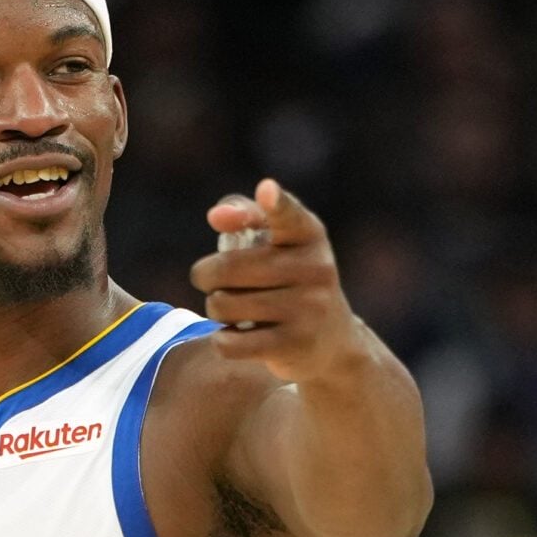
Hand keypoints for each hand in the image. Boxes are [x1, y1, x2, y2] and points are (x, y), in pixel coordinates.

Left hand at [191, 179, 371, 385]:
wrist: (331, 339)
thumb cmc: (288, 277)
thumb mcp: (276, 240)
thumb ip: (243, 213)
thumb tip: (217, 217)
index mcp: (309, 234)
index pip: (288, 215)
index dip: (274, 204)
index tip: (266, 191)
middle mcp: (315, 268)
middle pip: (228, 267)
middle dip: (205, 274)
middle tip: (207, 280)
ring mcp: (308, 309)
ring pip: (224, 305)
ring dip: (214, 308)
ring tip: (229, 308)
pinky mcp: (294, 345)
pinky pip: (230, 343)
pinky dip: (221, 339)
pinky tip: (231, 335)